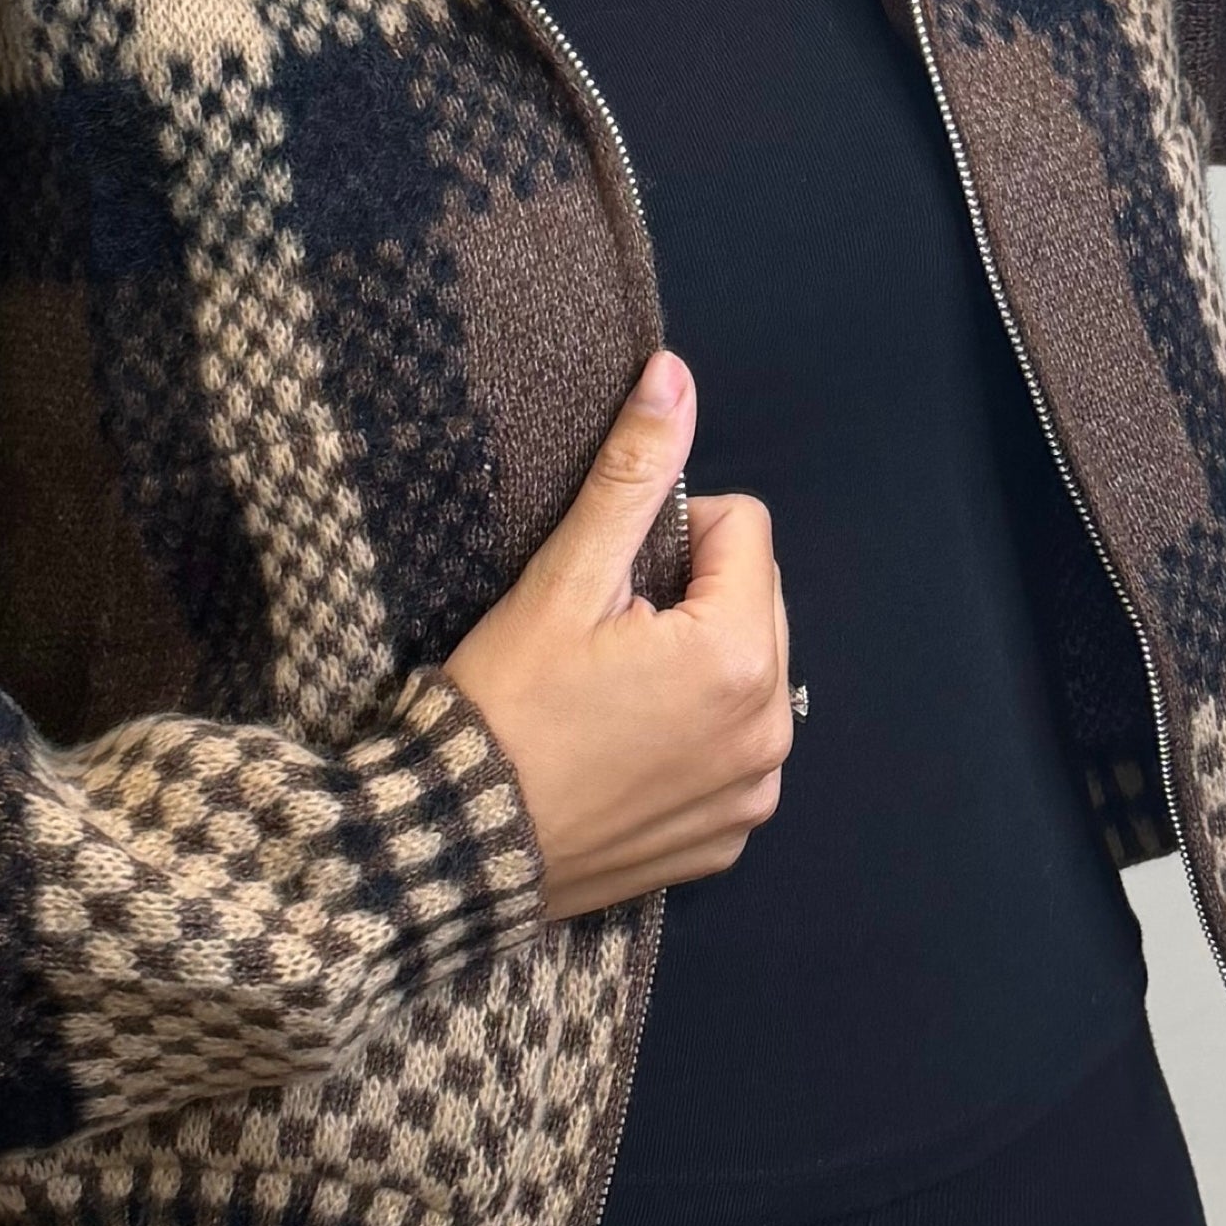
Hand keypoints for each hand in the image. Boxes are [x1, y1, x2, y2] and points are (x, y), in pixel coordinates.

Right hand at [442, 350, 796, 920]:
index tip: (609, 578)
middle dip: (691, 600)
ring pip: (747, 676)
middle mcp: (769, 728)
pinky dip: (691, 739)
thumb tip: (676, 376)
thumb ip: (633, 476)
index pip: (744, 529)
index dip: (673, 534)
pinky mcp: (727, 837)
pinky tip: (621, 749)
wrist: (455, 848)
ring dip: (696, 666)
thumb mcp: (563, 580)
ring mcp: (753, 792)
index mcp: (739, 653)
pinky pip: (732, 754)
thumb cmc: (503, 708)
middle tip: (603, 637)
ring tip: (609, 694)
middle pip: (753, 603)